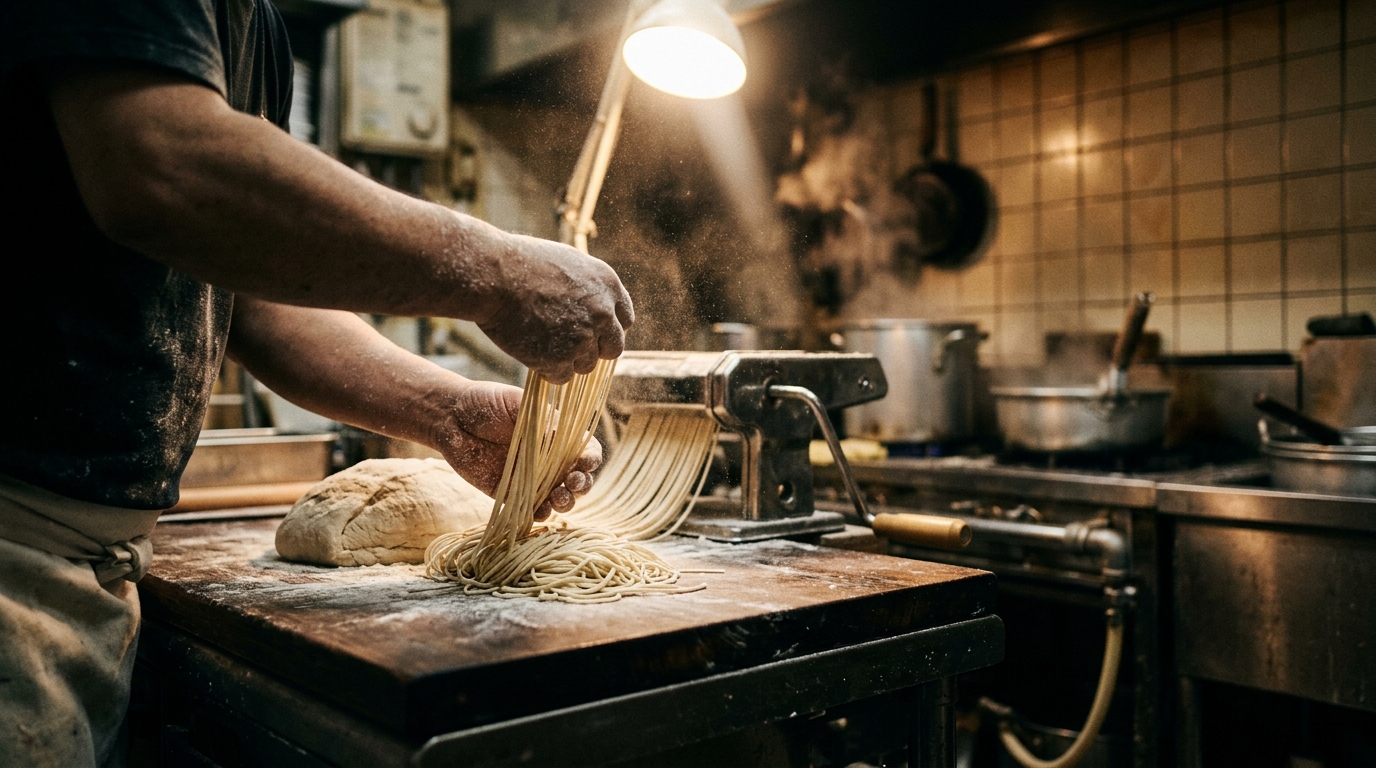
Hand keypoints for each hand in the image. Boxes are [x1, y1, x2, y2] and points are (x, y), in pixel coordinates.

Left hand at [433, 380, 600, 519]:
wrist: (448, 416)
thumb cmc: (485, 402)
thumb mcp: (517, 403)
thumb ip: (541, 421)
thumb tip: (563, 439)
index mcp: (554, 434)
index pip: (584, 449)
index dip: (590, 457)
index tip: (586, 462)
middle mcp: (546, 458)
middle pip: (577, 478)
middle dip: (582, 484)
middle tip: (574, 483)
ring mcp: (529, 478)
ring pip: (558, 497)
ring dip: (565, 502)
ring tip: (559, 499)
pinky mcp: (508, 494)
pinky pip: (529, 509)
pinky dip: (538, 514)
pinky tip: (539, 511)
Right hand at [478, 234, 633, 383]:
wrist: (494, 276)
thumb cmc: (521, 263)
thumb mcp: (568, 263)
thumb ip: (588, 287)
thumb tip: (595, 304)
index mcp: (608, 286)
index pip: (624, 320)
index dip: (607, 329)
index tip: (592, 331)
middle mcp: (603, 314)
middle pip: (612, 348)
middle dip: (593, 350)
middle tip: (568, 346)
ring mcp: (583, 339)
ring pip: (586, 366)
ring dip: (567, 360)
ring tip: (540, 343)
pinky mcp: (561, 359)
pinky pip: (561, 377)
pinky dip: (546, 370)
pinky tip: (531, 352)